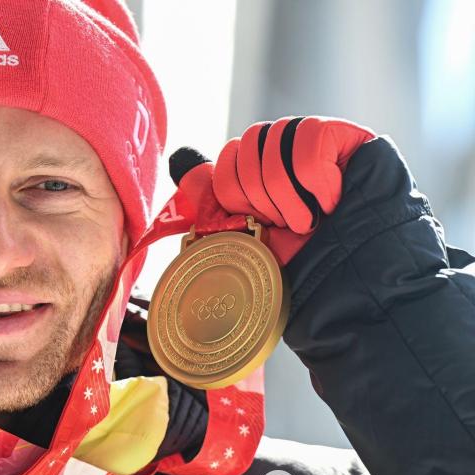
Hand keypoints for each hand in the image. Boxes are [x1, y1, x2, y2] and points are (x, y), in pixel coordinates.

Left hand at [170, 116, 375, 263]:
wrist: (350, 280)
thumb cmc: (298, 262)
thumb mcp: (245, 234)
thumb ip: (214, 197)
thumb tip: (181, 161)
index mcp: (257, 165)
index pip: (227, 155)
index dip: (236, 194)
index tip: (260, 224)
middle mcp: (282, 145)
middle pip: (246, 145)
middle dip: (260, 197)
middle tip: (286, 225)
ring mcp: (313, 137)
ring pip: (273, 145)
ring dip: (288, 198)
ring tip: (310, 221)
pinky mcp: (344, 135)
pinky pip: (309, 144)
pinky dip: (316, 185)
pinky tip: (331, 203)